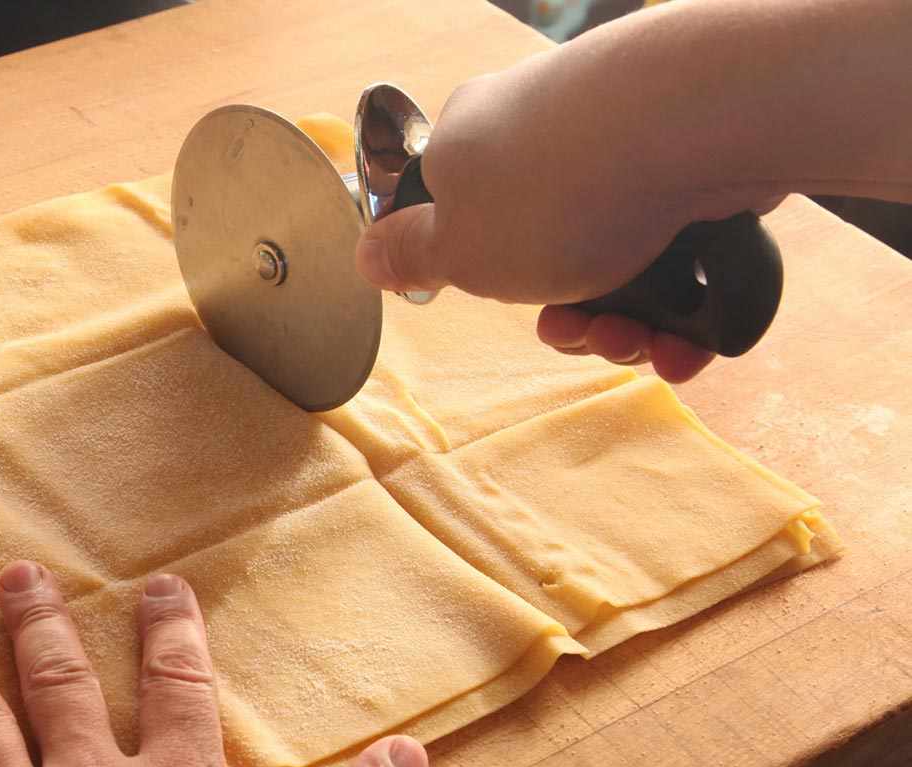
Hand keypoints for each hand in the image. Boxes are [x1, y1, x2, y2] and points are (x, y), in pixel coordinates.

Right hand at [354, 20, 784, 382]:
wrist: (705, 118)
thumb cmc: (560, 186)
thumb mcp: (456, 246)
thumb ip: (409, 254)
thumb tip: (366, 251)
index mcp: (475, 139)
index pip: (460, 212)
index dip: (480, 271)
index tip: (504, 296)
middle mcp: (549, 131)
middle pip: (546, 254)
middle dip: (566, 318)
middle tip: (579, 332)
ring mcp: (628, 143)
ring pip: (617, 264)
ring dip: (623, 326)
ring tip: (639, 339)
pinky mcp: (699, 161)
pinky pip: (682, 255)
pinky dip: (685, 310)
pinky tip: (688, 343)